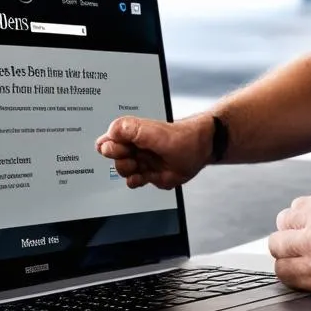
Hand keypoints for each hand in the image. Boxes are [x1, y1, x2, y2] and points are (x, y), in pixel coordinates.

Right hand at [95, 114, 211, 188]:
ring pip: (122, 170)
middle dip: (121, 160)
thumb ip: (132, 129)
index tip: (121, 149)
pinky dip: (136, 181)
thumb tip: (110, 131)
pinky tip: (143, 177)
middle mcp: (136, 146)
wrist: (201, 151)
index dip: (111, 146)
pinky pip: (133, 181)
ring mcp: (142, 160)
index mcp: (134, 132)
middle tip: (134, 159)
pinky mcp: (148, 174)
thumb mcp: (156, 132)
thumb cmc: (183, 138)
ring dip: (128, 171)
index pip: (109, 139)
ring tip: (141, 168)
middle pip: (113, 156)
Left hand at [268, 187, 310, 293]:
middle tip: (297, 243)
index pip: (287, 214)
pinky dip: (293, 274)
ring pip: (279, 259)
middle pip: (277, 237)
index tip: (300, 228)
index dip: (293, 222)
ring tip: (301, 258)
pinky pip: (290, 279)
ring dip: (287, 258)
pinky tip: (306, 270)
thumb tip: (297, 212)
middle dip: (286, 239)